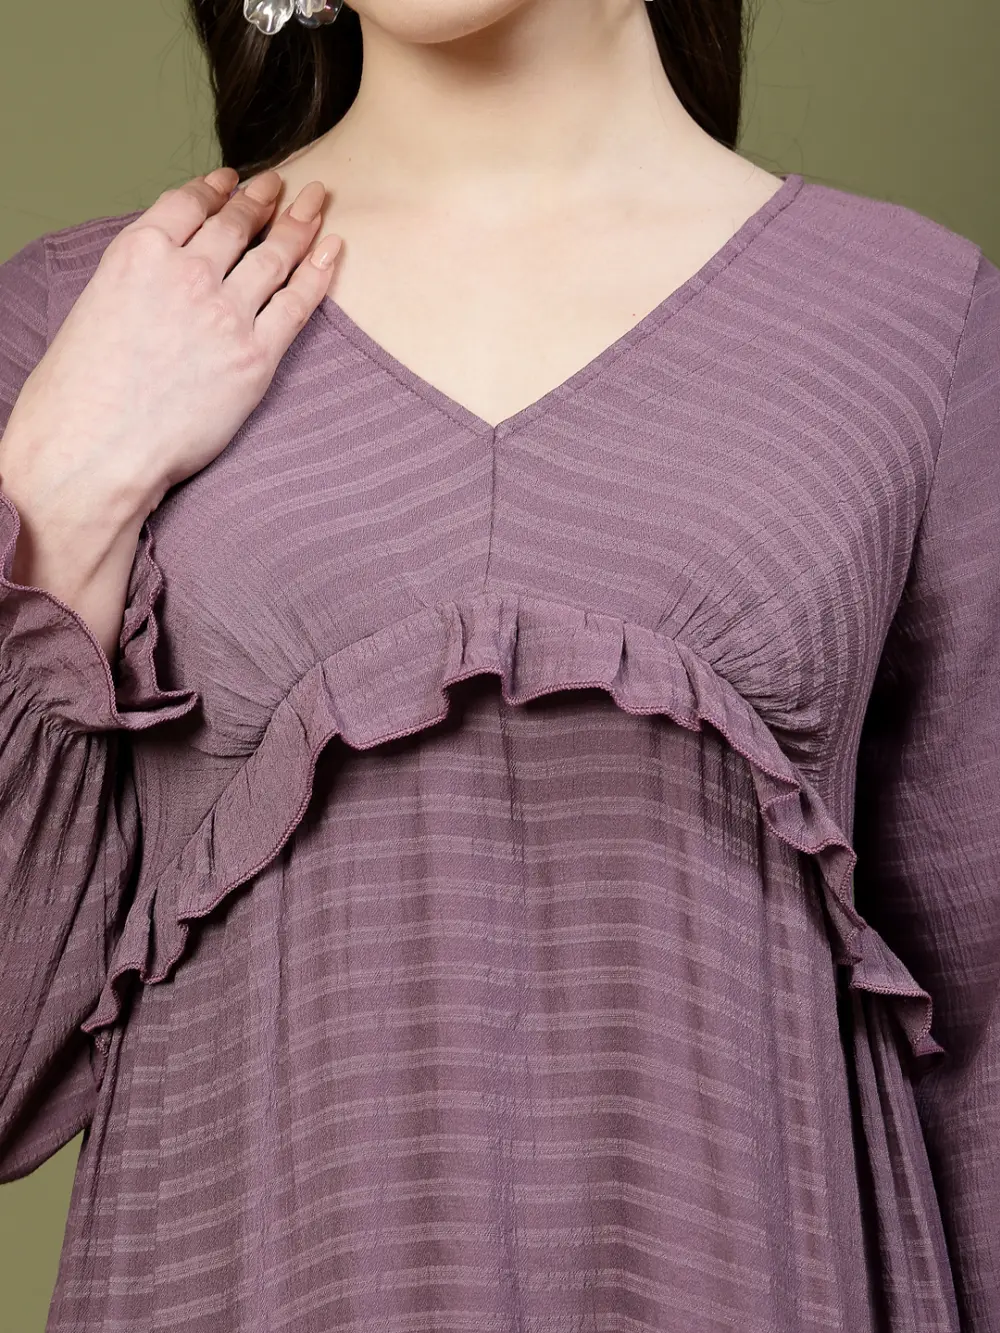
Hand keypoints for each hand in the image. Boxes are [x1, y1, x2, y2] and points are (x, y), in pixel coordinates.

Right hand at [1, 167, 341, 517]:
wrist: (96, 448)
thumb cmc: (83, 393)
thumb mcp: (95, 305)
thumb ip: (137, 279)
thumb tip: (164, 273)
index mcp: (138, 253)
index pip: (188, 204)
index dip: (215, 188)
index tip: (231, 180)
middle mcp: (186, 274)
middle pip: (236, 224)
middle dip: (263, 199)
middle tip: (281, 185)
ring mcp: (225, 315)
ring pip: (274, 256)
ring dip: (298, 224)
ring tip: (314, 204)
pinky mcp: (255, 358)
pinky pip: (297, 304)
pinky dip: (319, 271)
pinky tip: (331, 249)